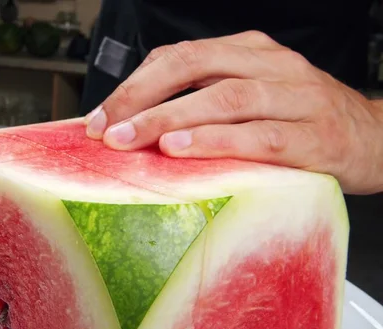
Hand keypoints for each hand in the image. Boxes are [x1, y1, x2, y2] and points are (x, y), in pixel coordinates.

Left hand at [85, 31, 382, 194]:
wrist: (374, 137)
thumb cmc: (301, 119)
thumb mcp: (252, 96)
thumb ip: (204, 100)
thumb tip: (137, 124)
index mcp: (249, 51)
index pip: (180, 57)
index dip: (134, 85)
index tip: (100, 117)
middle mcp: (271, 65)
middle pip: (195, 67)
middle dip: (142, 99)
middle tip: (105, 130)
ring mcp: (296, 97)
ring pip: (225, 98)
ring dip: (170, 118)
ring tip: (132, 139)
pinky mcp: (316, 136)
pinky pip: (261, 136)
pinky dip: (218, 141)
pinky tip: (183, 150)